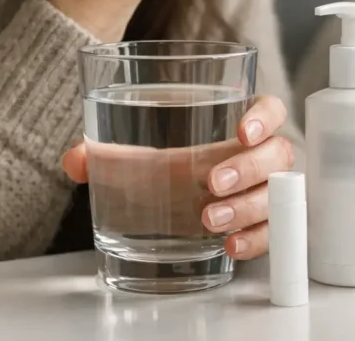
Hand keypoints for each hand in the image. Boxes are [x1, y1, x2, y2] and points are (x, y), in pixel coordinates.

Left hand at [63, 95, 294, 259]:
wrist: (170, 200)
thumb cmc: (166, 165)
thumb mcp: (137, 154)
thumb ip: (106, 152)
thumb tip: (77, 161)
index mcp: (241, 124)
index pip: (271, 109)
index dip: (263, 118)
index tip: (241, 133)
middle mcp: (262, 155)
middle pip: (277, 153)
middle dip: (248, 169)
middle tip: (212, 183)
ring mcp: (266, 190)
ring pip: (277, 193)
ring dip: (248, 207)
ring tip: (210, 220)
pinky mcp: (263, 224)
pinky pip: (272, 232)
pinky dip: (254, 240)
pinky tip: (230, 245)